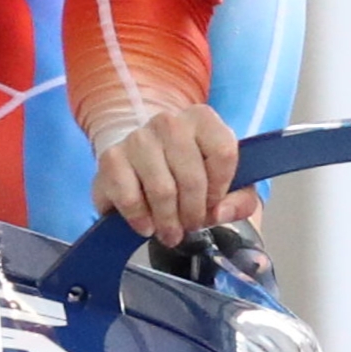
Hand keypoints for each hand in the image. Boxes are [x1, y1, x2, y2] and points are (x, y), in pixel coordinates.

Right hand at [90, 105, 257, 245]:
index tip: (214, 204)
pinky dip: (140, 219)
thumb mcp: (224, 187)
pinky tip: (146, 225)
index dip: (221, 188)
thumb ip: (239, 200)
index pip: (223, 152)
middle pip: (192, 177)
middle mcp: (169, 122)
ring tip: (171, 232)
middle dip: (194, 212)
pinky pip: (130, 198)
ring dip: (168, 221)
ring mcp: (138, 137)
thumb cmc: (188, 175)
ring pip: (162, 190)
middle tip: (191, 227)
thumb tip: (220, 212)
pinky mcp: (111, 158)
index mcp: (202, 119)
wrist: (141, 167)